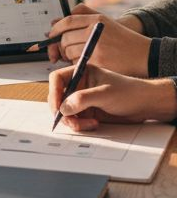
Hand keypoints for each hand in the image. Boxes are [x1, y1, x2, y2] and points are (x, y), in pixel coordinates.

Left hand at [46, 3, 150, 76]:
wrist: (142, 55)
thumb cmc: (120, 38)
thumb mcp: (104, 20)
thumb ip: (81, 15)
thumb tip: (55, 22)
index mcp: (96, 20)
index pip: (67, 22)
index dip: (56, 29)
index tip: (51, 35)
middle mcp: (95, 32)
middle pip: (65, 38)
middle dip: (60, 45)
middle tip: (64, 49)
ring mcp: (96, 48)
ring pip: (68, 52)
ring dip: (67, 56)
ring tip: (77, 55)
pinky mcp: (98, 63)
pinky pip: (76, 63)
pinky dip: (76, 64)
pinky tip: (84, 62)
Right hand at [48, 63, 176, 130]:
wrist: (145, 105)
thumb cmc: (129, 92)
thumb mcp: (105, 94)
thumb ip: (82, 99)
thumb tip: (63, 108)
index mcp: (80, 73)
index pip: (57, 79)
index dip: (54, 92)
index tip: (57, 107)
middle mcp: (78, 85)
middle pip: (58, 97)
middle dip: (63, 111)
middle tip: (70, 121)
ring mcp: (81, 99)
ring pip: (65, 111)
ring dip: (72, 120)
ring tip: (87, 124)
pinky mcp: (86, 111)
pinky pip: (74, 119)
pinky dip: (80, 125)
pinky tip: (93, 124)